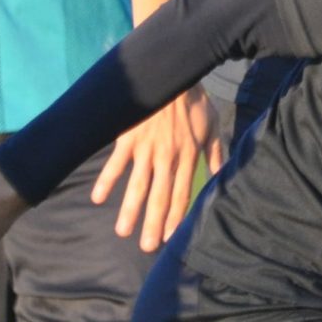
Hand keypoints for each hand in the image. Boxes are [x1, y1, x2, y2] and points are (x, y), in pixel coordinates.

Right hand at [94, 87, 224, 251]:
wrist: (172, 74)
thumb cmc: (193, 101)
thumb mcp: (212, 127)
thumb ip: (216, 155)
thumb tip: (222, 176)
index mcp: (186, 156)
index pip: (181, 194)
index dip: (175, 217)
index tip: (169, 238)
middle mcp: (166, 157)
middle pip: (159, 196)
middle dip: (153, 223)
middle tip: (146, 247)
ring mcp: (146, 149)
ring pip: (137, 185)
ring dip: (130, 210)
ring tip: (123, 232)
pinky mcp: (128, 138)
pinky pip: (116, 163)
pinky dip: (106, 180)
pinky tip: (98, 199)